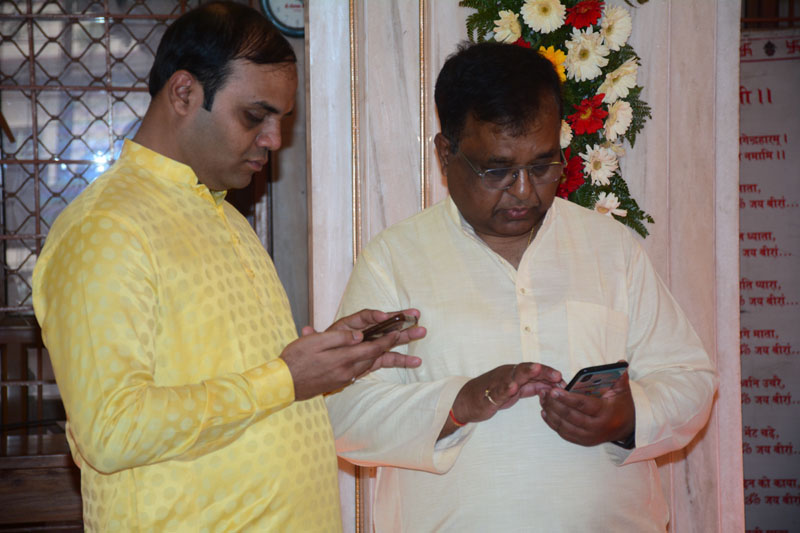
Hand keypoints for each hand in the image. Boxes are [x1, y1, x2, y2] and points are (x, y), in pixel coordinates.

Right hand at [284, 309, 425, 400]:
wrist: (283, 385)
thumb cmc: (295, 360)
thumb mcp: (314, 343)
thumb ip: (338, 338)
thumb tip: (358, 335)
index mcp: (344, 358)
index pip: (373, 347)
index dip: (390, 338)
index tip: (405, 329)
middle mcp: (349, 370)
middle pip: (381, 356)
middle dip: (402, 347)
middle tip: (421, 341)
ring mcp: (347, 377)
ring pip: (376, 365)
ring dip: (396, 359)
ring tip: (417, 360)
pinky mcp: (343, 381)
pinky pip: (366, 370)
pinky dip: (379, 364)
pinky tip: (385, 361)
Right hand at [440, 363, 562, 438]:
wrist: (468, 400)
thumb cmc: (493, 393)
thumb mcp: (517, 390)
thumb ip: (533, 386)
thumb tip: (553, 386)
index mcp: (516, 373)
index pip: (536, 371)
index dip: (549, 374)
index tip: (563, 379)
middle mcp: (508, 374)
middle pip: (527, 370)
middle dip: (543, 371)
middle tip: (557, 374)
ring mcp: (498, 382)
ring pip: (514, 375)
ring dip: (525, 372)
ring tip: (536, 369)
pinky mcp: (489, 394)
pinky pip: (498, 390)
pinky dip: (506, 388)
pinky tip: (513, 387)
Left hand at [539, 372, 634, 445]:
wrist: (626, 428)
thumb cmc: (621, 406)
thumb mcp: (622, 391)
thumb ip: (620, 377)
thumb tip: (620, 362)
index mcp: (605, 413)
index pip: (583, 405)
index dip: (567, 398)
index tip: (554, 390)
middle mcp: (596, 428)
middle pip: (570, 416)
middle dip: (554, 403)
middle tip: (544, 391)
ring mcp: (588, 437)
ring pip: (564, 426)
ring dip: (550, 412)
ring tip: (542, 399)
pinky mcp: (582, 441)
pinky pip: (563, 433)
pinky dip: (552, 423)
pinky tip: (545, 412)